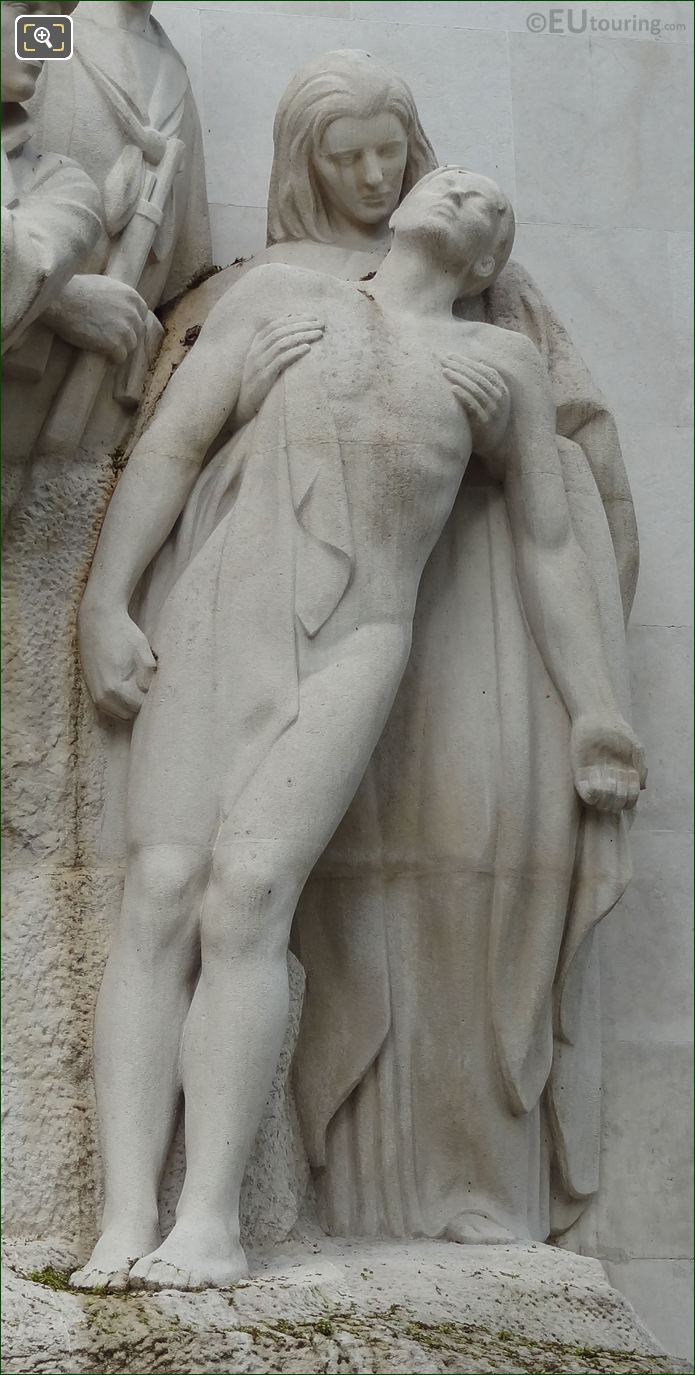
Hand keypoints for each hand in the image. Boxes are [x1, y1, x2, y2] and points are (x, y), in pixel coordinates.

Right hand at [46, 276, 147, 362]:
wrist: (60, 299)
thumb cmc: (75, 290)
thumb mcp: (103, 285)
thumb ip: (117, 297)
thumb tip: (121, 306)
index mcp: (131, 296)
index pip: (141, 315)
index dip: (129, 323)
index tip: (118, 328)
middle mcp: (132, 312)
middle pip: (136, 332)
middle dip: (125, 337)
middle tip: (109, 340)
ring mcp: (125, 329)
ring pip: (130, 346)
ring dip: (118, 348)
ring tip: (103, 347)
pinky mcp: (115, 344)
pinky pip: (120, 358)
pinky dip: (112, 359)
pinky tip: (103, 356)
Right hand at [78, 601, 156, 720]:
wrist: (97, 620)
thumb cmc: (123, 634)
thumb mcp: (143, 653)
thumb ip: (149, 677)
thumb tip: (152, 693)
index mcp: (115, 688)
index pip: (140, 708)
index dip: (151, 699)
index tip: (156, 687)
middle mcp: (101, 696)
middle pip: (129, 714)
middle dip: (140, 704)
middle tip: (148, 686)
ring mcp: (94, 694)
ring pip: (118, 713)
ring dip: (129, 704)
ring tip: (137, 684)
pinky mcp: (91, 689)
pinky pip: (109, 706)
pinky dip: (119, 701)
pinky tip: (126, 684)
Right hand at [236, 315, 323, 424]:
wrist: (241, 407)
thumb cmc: (257, 384)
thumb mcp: (262, 362)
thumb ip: (272, 348)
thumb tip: (292, 334)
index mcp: (256, 344)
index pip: (276, 324)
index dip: (294, 318)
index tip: (312, 316)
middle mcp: (256, 351)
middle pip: (281, 330)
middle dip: (302, 324)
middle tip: (321, 322)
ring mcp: (259, 363)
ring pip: (282, 342)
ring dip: (303, 335)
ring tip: (319, 333)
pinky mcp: (263, 376)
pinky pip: (281, 360)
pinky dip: (295, 352)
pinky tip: (308, 349)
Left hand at [442, 355, 510, 453]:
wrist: (495, 446)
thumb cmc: (489, 419)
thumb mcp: (493, 399)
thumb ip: (487, 382)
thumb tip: (479, 361)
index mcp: (501, 390)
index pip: (484, 370)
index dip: (467, 362)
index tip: (451, 355)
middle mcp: (499, 398)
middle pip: (478, 377)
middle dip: (460, 366)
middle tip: (444, 359)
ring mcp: (493, 410)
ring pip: (476, 389)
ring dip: (459, 378)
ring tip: (445, 371)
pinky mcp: (485, 423)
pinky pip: (474, 406)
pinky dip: (463, 395)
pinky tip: (452, 388)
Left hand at [571, 714, 646, 813]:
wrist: (598, 714)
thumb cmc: (618, 730)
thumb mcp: (634, 748)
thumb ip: (640, 767)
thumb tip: (642, 787)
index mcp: (623, 774)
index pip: (628, 797)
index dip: (629, 802)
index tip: (629, 802)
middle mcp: (608, 777)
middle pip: (614, 800)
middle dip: (616, 804)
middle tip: (616, 802)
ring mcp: (593, 774)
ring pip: (599, 797)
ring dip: (604, 801)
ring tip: (606, 798)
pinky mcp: (578, 769)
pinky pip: (582, 788)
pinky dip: (588, 794)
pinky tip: (594, 792)